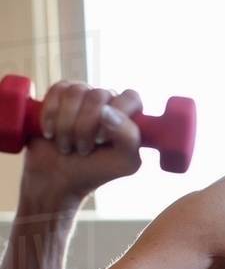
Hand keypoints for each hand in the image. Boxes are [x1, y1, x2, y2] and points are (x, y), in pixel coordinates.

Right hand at [22, 81, 143, 201]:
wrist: (56, 178)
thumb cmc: (93, 170)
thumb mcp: (124, 162)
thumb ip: (129, 136)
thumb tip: (107, 110)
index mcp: (128, 115)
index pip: (130, 97)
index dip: (115, 117)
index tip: (101, 140)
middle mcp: (107, 101)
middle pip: (98, 95)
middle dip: (85, 128)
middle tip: (81, 149)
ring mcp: (83, 96)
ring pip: (76, 92)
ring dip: (66, 125)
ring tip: (66, 145)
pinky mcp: (59, 94)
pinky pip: (57, 90)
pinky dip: (50, 114)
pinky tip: (50, 133)